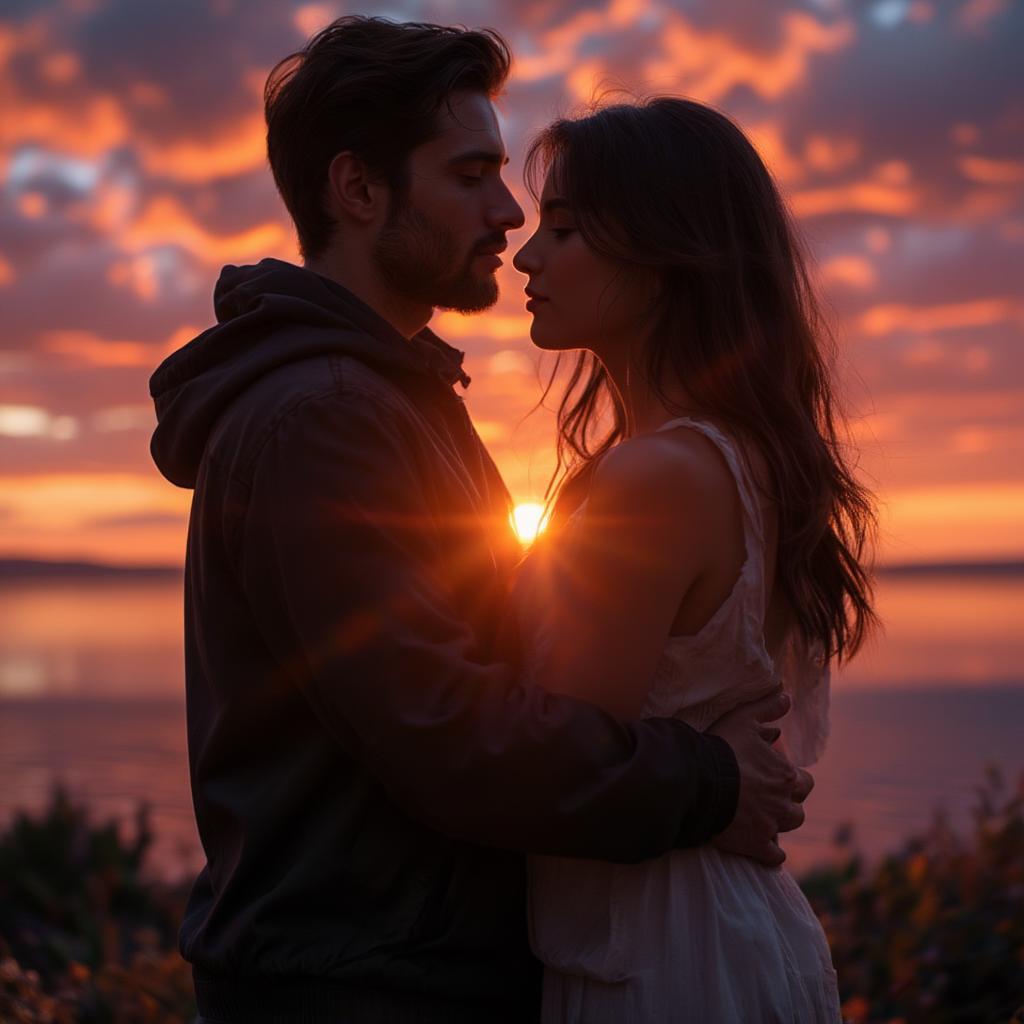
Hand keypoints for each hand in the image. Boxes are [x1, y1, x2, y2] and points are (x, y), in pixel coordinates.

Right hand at [707, 686, 813, 866]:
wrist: (699, 782)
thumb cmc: (721, 748)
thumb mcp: (743, 719)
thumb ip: (767, 707)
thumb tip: (786, 695)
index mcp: (786, 775)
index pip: (803, 780)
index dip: (791, 777)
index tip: (775, 775)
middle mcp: (784, 802)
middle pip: (798, 806)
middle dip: (789, 801)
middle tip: (772, 797)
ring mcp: (770, 826)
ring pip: (789, 827)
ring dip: (781, 823)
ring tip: (766, 818)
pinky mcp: (755, 845)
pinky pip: (774, 856)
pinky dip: (772, 853)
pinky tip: (764, 847)